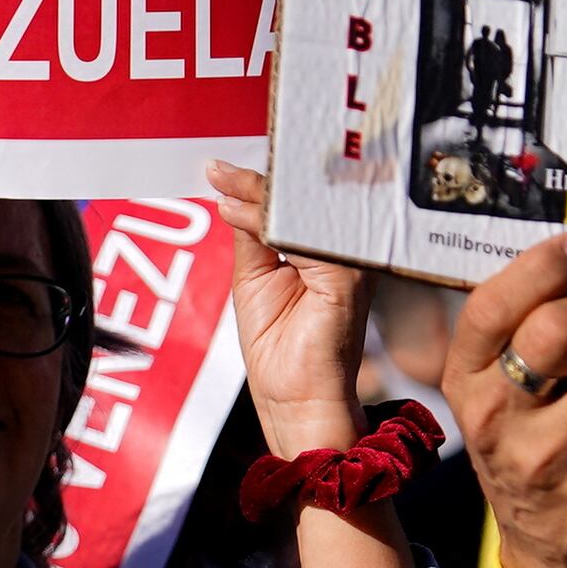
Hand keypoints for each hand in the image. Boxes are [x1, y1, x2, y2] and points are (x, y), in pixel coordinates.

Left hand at [205, 162, 367, 453]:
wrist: (293, 398)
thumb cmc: (279, 349)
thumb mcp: (256, 278)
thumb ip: (254, 235)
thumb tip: (233, 193)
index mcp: (327, 249)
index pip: (296, 204)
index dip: (259, 182)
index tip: (220, 169)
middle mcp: (345, 250)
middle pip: (302, 199)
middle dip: (256, 179)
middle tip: (216, 169)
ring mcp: (351, 261)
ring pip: (302, 210)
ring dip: (257, 193)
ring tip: (221, 183)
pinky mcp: (347, 275)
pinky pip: (303, 234)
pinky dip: (267, 219)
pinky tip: (238, 211)